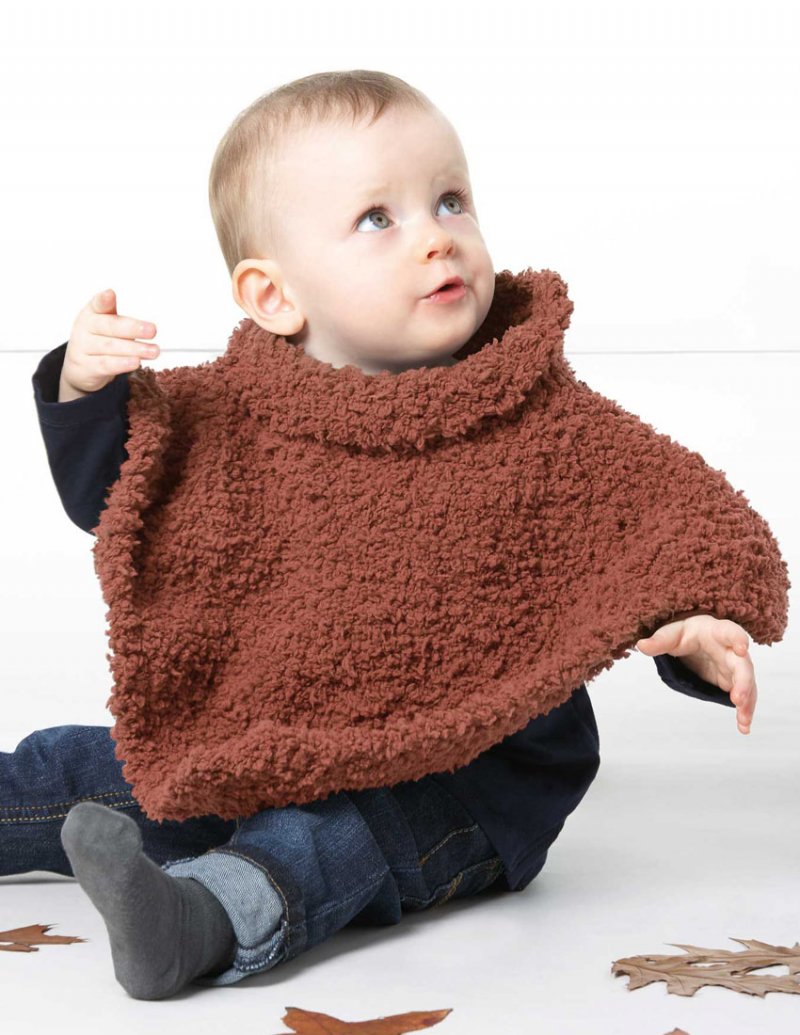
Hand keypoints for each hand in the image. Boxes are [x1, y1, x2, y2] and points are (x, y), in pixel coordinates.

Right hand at [61, 288, 159, 396]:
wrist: (79, 367)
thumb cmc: (98, 340)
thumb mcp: (106, 325)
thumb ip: (118, 317)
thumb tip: (129, 309)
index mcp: (91, 314)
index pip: (97, 304)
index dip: (103, 300)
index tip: (110, 294)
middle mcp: (85, 329)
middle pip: (109, 326)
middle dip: (132, 328)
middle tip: (152, 330)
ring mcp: (83, 348)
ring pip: (110, 347)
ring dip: (134, 349)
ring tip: (153, 351)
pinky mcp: (86, 367)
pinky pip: (106, 365)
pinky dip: (122, 364)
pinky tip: (135, 362)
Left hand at [635, 615, 756, 735]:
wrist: (694, 641)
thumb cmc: (685, 633)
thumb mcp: (671, 634)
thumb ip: (659, 641)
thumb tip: (641, 645)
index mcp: (716, 632)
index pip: (730, 631)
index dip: (737, 638)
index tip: (742, 647)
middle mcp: (731, 650)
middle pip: (742, 665)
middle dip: (743, 681)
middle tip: (738, 699)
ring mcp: (734, 668)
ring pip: (747, 685)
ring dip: (747, 703)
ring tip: (743, 722)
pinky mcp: (733, 683)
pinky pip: (744, 697)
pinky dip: (745, 711)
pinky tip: (743, 727)